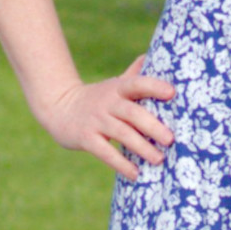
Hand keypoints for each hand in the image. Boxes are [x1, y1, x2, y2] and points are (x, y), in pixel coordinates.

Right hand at [37, 53, 174, 180]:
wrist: (59, 108)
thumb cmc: (97, 98)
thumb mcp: (114, 85)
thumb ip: (134, 74)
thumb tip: (153, 55)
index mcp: (118, 88)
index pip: (137, 83)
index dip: (154, 86)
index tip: (172, 93)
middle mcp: (107, 103)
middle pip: (132, 113)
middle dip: (152, 126)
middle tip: (171, 140)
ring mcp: (96, 121)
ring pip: (121, 134)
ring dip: (142, 147)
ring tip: (159, 160)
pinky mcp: (86, 138)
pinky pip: (105, 152)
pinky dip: (121, 164)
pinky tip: (136, 174)